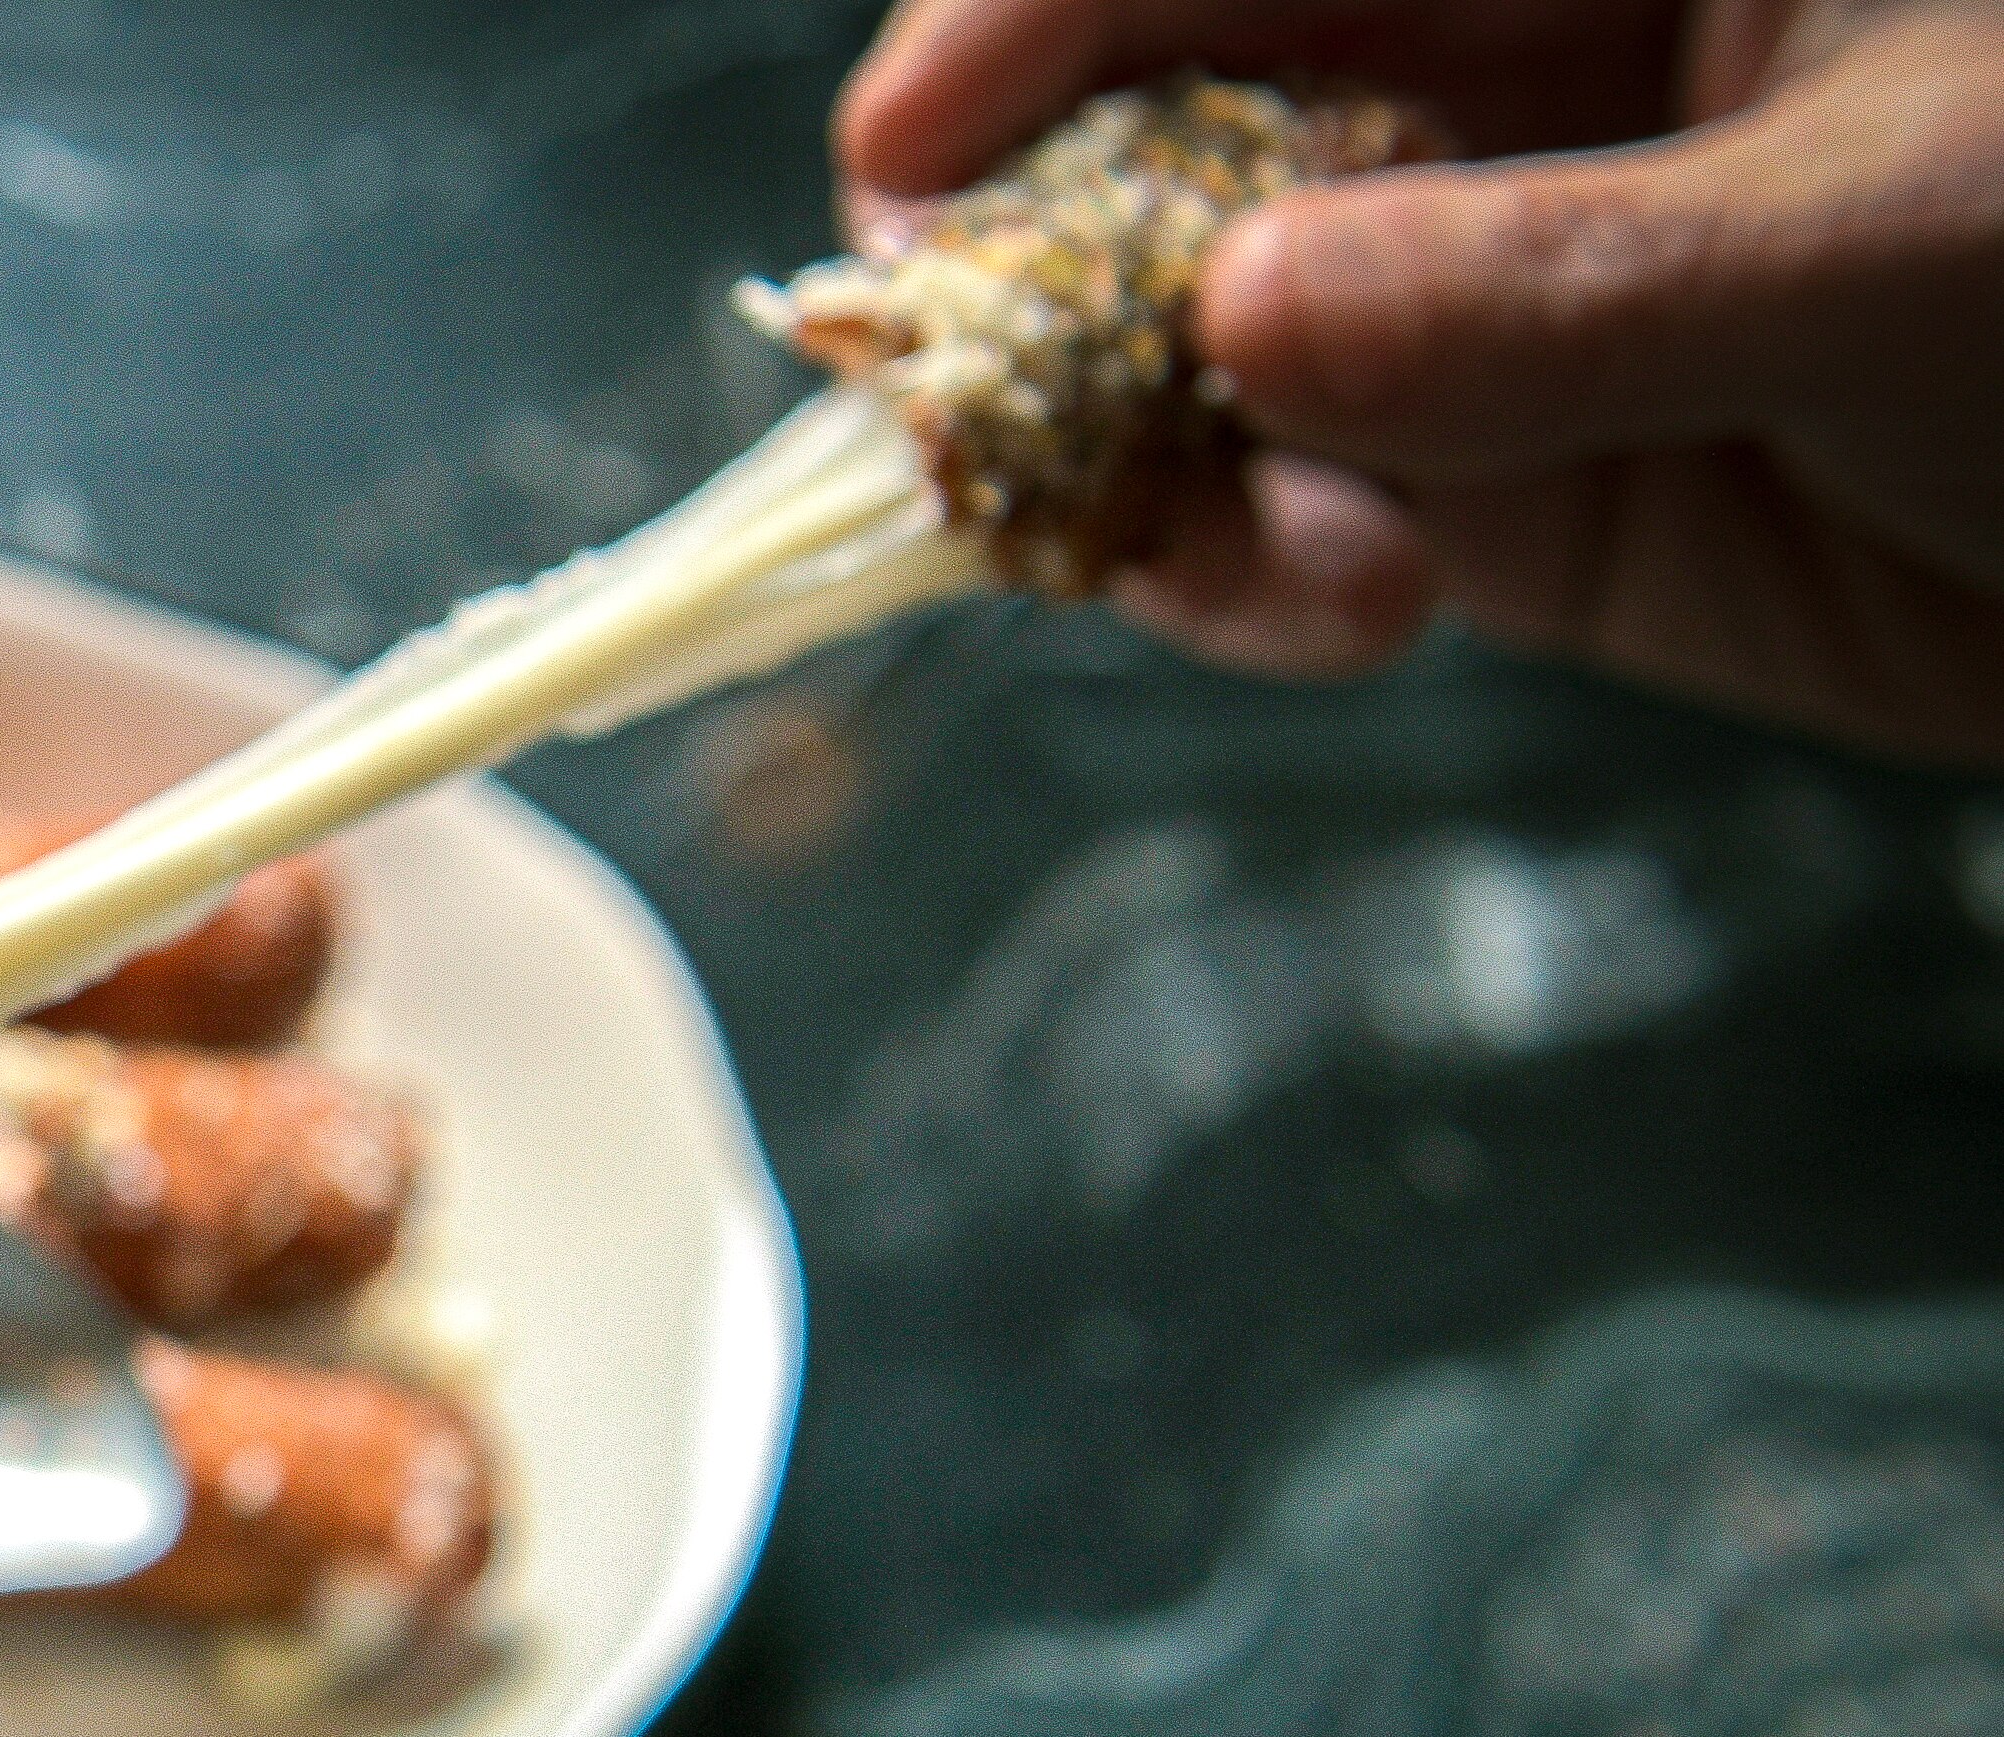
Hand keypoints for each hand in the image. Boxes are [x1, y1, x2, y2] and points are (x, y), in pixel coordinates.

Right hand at [836, 0, 2003, 764]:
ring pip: (1185, 345)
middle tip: (966, 403)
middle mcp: (1512, 68)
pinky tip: (1327, 607)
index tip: (906, 157)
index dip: (1040, 12)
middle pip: (1160, 116)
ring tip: (1252, 567)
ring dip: (1143, 464)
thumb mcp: (1918, 238)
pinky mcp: (1485, 478)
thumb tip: (1244, 328)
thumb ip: (1570, 288)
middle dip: (1045, 266)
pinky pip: (1279, 514)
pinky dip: (1243, 576)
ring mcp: (1478, 280)